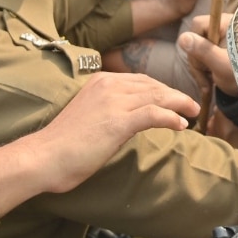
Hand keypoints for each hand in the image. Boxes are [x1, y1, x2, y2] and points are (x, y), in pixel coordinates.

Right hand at [27, 73, 198, 193]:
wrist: (43, 156)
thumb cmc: (63, 144)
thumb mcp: (89, 115)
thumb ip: (109, 109)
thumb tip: (132, 119)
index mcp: (101, 80)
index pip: (140, 80)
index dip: (161, 89)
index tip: (175, 98)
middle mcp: (109, 84)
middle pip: (152, 86)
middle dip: (175, 94)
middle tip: (192, 105)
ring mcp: (113, 101)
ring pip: (156, 96)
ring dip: (179, 104)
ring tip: (193, 112)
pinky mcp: (118, 121)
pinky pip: (153, 114)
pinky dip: (171, 117)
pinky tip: (181, 124)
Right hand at [179, 13, 236, 93]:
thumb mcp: (221, 65)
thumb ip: (203, 50)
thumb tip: (183, 38)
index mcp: (227, 24)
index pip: (198, 24)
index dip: (196, 42)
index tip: (204, 59)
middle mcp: (220, 27)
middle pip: (194, 38)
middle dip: (197, 60)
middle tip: (207, 75)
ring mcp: (216, 38)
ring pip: (193, 49)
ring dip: (198, 68)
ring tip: (209, 81)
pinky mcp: (213, 49)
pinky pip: (197, 56)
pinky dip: (200, 70)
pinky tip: (208, 81)